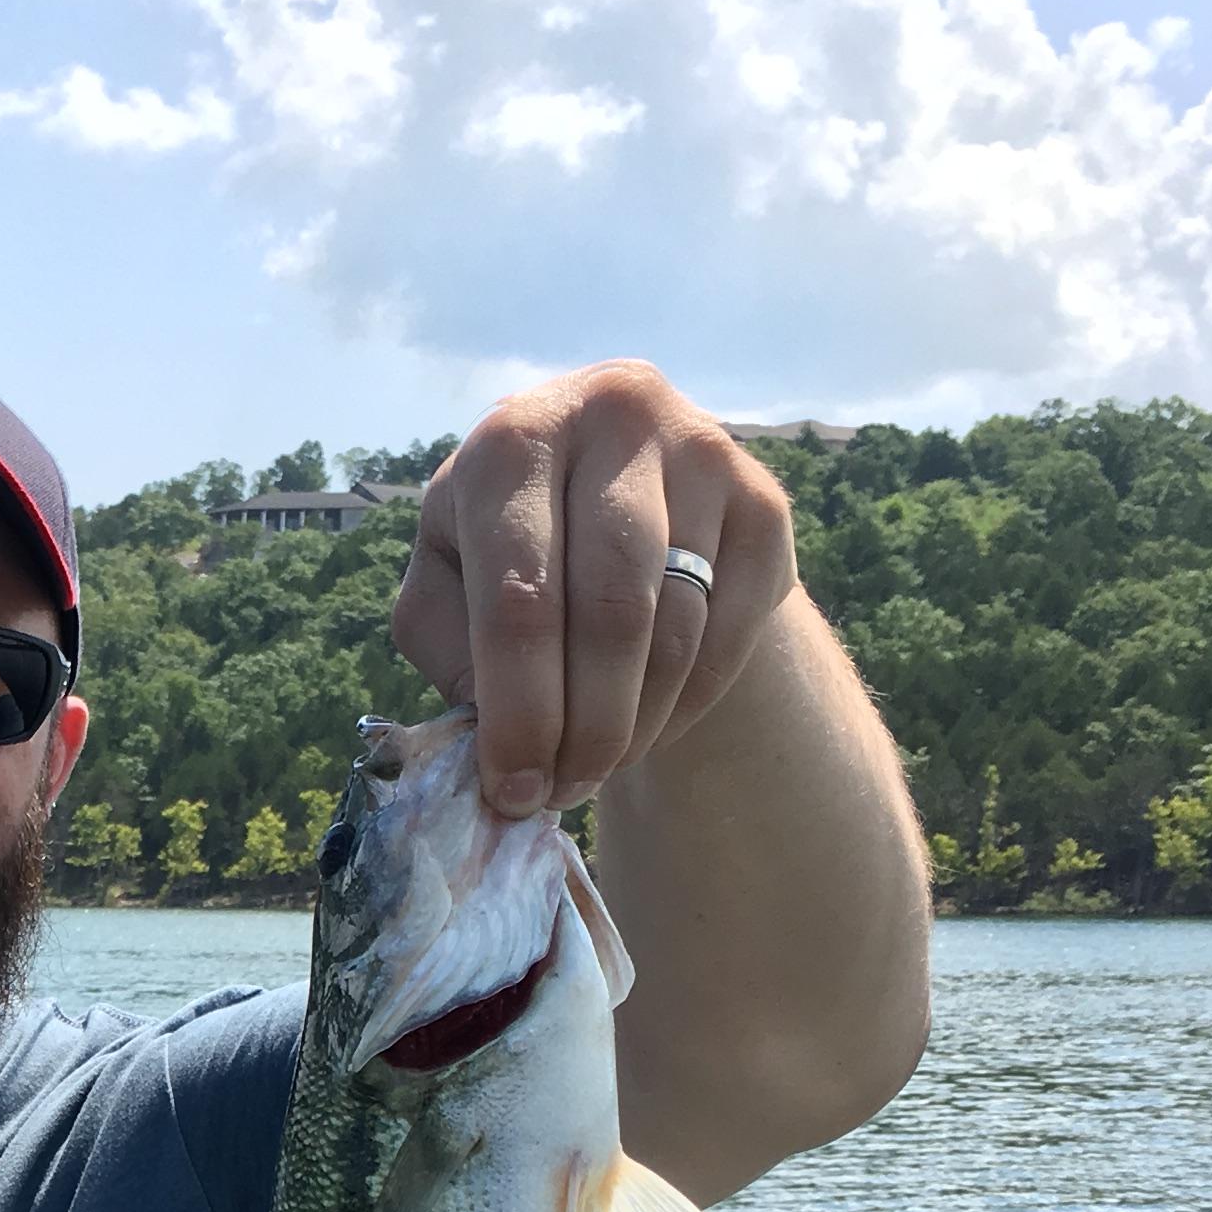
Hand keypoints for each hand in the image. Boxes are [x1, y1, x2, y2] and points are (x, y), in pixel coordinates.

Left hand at [392, 363, 798, 816]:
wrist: (618, 489)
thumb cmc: (510, 548)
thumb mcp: (447, 577)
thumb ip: (447, 644)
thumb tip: (491, 736)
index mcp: (512, 440)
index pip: (521, 595)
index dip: (520, 710)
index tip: (515, 791)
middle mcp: (613, 419)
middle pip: (613, 611)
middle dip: (586, 727)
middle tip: (564, 792)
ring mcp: (701, 452)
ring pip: (679, 627)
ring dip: (637, 723)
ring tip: (598, 766)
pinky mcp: (764, 500)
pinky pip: (732, 630)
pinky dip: (690, 700)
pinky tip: (652, 721)